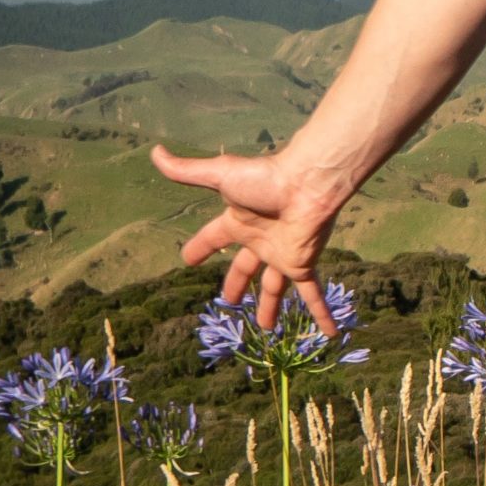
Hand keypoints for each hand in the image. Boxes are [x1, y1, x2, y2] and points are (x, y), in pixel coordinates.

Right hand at [148, 142, 352, 331]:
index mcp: (239, 221)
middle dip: (237, 284)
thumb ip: (187, 170)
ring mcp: (282, 255)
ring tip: (266, 328)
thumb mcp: (219, 175)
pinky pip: (312, 295)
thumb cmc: (263, 179)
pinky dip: (321, 313)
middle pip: (245, 268)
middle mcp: (261, 240)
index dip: (200, 248)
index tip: (188, 259)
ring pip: (275, 288)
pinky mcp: (302, 265)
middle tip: (230, 302)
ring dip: (271, 307)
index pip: (213, 238)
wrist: (305, 185)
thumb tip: (155, 153)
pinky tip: (329, 332)